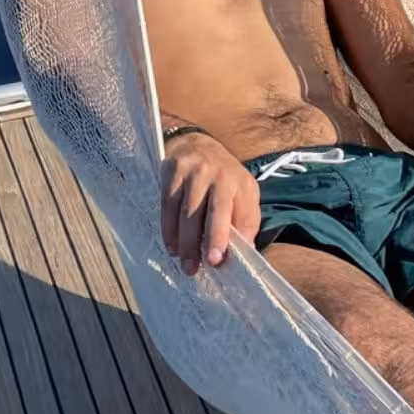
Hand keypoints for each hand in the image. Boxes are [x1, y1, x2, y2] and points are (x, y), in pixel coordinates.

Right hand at [160, 131, 260, 274]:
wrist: (198, 145)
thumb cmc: (225, 179)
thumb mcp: (244, 194)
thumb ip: (246, 221)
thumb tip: (244, 254)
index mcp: (238, 183)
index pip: (230, 212)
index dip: (221, 236)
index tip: (216, 260)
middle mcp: (216, 175)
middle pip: (205, 212)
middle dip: (199, 242)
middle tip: (194, 268)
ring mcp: (192, 172)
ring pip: (184, 212)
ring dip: (183, 242)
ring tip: (185, 264)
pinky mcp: (171, 172)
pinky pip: (167, 205)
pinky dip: (168, 229)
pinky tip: (172, 245)